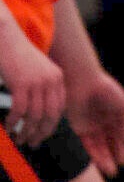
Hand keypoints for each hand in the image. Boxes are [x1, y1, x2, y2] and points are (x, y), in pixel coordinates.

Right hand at [0, 29, 64, 147]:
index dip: (51, 125)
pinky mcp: (21, 83)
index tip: (43, 135)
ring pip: (35, 115)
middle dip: (41, 132)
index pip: (59, 108)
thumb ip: (42, 87)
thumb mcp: (37, 71)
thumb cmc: (18, 56)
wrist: (6, 38)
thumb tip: (39, 113)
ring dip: (26, 130)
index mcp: (57, 78)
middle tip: (32, 143)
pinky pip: (20, 109)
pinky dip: (14, 121)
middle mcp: (51, 80)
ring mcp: (37, 81)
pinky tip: (8, 127)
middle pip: (50, 115)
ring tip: (19, 138)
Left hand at [64, 67, 123, 176]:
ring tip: (109, 171)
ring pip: (96, 148)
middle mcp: (101, 124)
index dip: (120, 150)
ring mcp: (89, 127)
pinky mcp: (77, 128)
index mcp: (114, 117)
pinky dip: (91, 154)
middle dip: (110, 158)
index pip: (117, 138)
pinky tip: (98, 161)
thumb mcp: (121, 105)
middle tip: (114, 172)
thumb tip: (123, 141)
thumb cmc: (105, 90)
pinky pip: (85, 144)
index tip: (123, 161)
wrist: (82, 81)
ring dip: (102, 160)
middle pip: (107, 145)